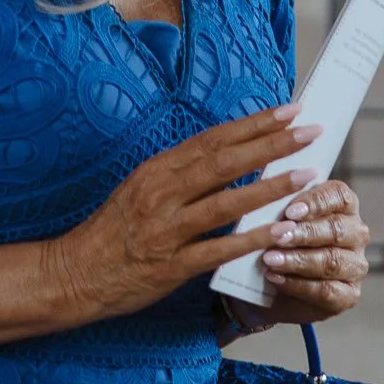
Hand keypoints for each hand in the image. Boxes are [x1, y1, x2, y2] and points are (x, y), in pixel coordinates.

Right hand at [52, 103, 322, 322]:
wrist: (75, 273)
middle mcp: (162, 193)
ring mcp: (167, 229)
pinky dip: (252, 240)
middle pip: (225, 162)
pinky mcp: (171, 265)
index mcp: (156, 170)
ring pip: (227, 202)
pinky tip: (282, 232)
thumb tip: (225, 155)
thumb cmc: (111, 231)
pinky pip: (219, 249)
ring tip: (307, 175)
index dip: (252, 123)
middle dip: (271, 143)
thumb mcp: (139, 189)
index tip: (287, 110)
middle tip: (308, 130)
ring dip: (271, 187)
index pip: (212, 139)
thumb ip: (179, 174)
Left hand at [257, 180, 368, 323]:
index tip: (289, 211)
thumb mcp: (274, 217)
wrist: (267, 285)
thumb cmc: (275, 240)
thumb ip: (277, 203)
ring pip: (332, 261)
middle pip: (336, 229)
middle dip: (304, 233)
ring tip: (270, 259)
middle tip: (277, 236)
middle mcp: (355, 233)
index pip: (338, 196)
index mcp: (343, 205)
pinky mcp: (348, 295)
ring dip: (299, 260)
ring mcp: (355, 265)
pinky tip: (276, 278)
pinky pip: (327, 290)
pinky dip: (299, 285)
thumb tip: (268, 191)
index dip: (315, 202)